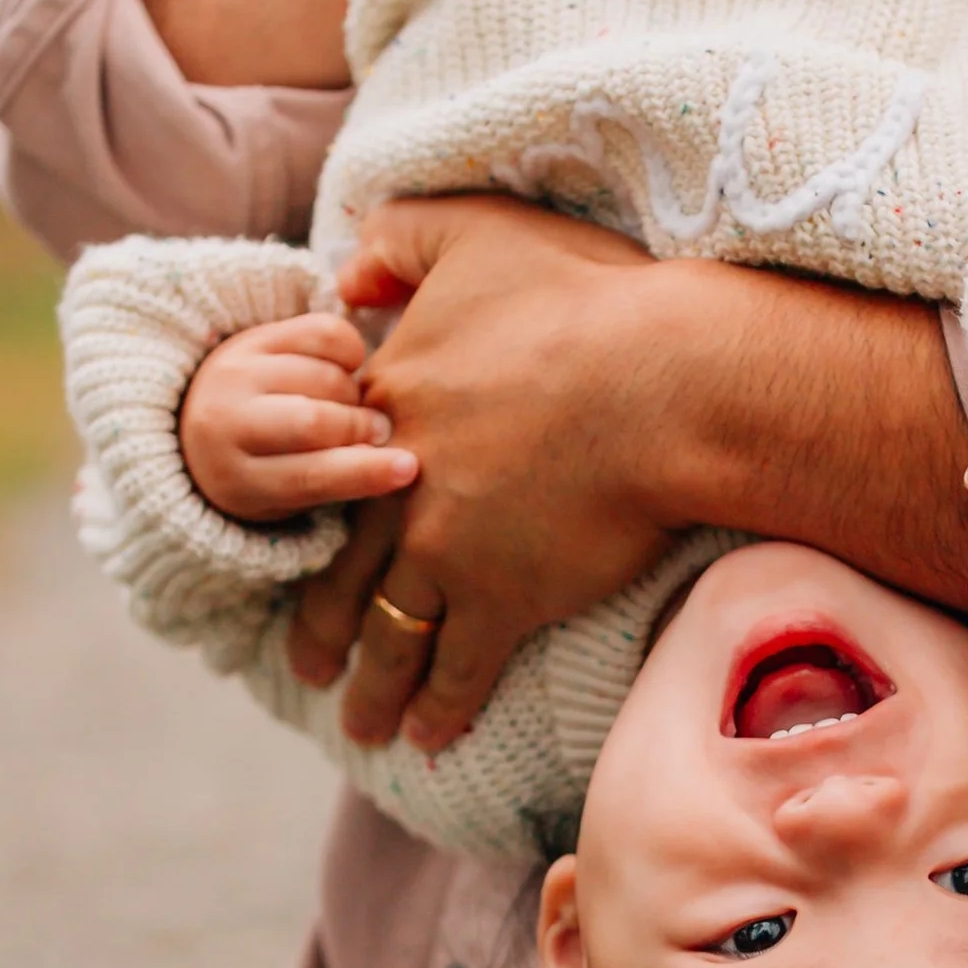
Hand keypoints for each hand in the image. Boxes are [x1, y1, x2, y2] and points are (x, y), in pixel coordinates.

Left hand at [178, 313, 417, 522]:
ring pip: (321, 376)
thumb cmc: (267, 470)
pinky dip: (349, 351)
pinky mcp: (255, 336)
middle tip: (378, 431)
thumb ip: (336, 481)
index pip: (308, 476)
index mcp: (235, 478)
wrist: (206, 423)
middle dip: (360, 426)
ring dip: (351, 392)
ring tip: (349, 405)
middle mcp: (224, 422)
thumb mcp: (289, 496)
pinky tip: (345, 369)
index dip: (364, 472)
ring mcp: (236, 373)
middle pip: (314, 420)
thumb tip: (402, 463)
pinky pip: (323, 333)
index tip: (409, 467)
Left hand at [287, 199, 688, 755]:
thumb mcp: (474, 232)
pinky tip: (432, 736)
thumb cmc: (584, 300)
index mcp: (389, 407)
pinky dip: (442, 707)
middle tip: (309, 666)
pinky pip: (459, 668)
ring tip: (366, 726)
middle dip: (324, 630)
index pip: (331, 476)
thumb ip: (400, 238)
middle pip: (345, 576)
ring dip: (375, 688)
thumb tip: (346, 269)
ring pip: (391, 637)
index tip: (307, 552)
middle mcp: (399, 491)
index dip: (316, 518)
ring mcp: (447, 553)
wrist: (661, 382)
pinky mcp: (505, 598)